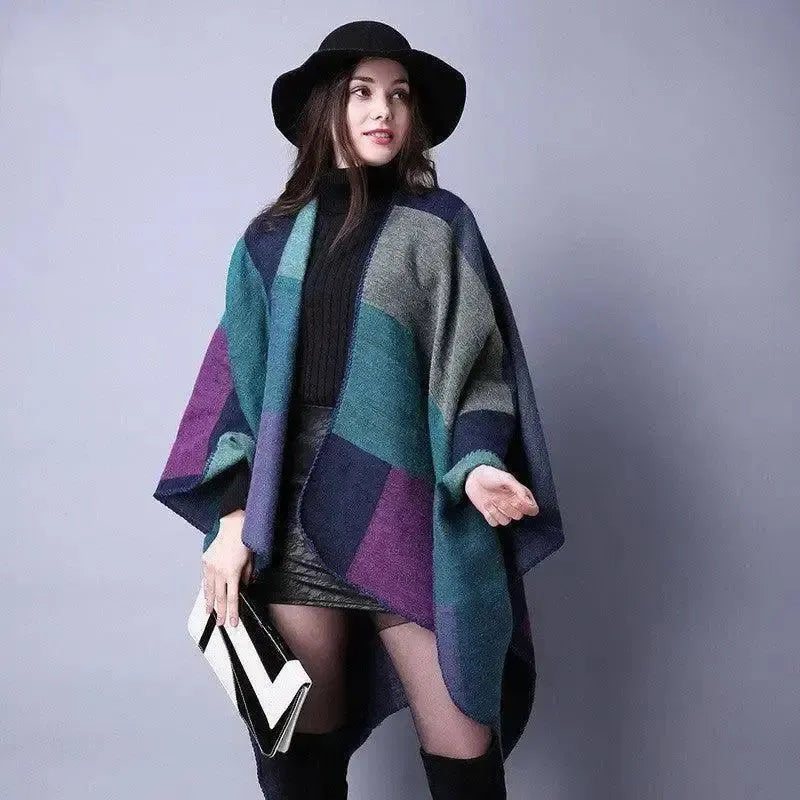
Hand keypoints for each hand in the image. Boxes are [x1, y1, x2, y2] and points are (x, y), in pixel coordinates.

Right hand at [200, 510, 253, 627]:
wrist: (233, 525)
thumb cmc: (244, 542)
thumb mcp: (250, 562)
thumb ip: (247, 577)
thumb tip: (244, 588)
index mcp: (232, 573)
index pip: (232, 598)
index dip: (232, 612)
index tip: (232, 623)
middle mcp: (219, 572)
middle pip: (219, 597)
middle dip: (220, 612)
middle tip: (220, 623)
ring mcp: (210, 566)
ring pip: (209, 590)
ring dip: (210, 603)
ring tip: (209, 613)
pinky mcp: (205, 561)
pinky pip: (205, 578)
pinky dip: (206, 588)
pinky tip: (206, 595)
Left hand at [464, 464, 538, 526]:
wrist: (474, 478)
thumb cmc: (491, 475)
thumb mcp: (506, 478)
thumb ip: (519, 489)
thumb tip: (528, 503)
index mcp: (521, 495)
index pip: (532, 510)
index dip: (526, 508)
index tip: (516, 500)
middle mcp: (514, 505)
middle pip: (518, 516)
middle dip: (507, 508)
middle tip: (498, 498)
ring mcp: (503, 511)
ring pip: (506, 521)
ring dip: (496, 512)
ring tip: (490, 501)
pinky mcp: (492, 515)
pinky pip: (494, 523)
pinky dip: (489, 515)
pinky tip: (486, 505)